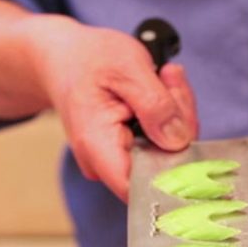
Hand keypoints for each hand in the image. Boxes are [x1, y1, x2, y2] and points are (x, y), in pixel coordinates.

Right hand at [24, 15, 198, 200]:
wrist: (65, 58)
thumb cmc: (88, 59)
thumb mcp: (127, 67)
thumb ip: (155, 104)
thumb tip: (179, 140)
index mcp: (97, 146)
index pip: (141, 188)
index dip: (174, 167)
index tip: (181, 122)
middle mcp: (105, 164)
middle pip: (164, 164)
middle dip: (179, 120)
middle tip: (169, 78)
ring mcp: (118, 160)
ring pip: (170, 151)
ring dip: (177, 111)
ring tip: (162, 77)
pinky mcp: (131, 152)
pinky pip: (165, 142)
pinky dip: (171, 113)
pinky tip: (161, 86)